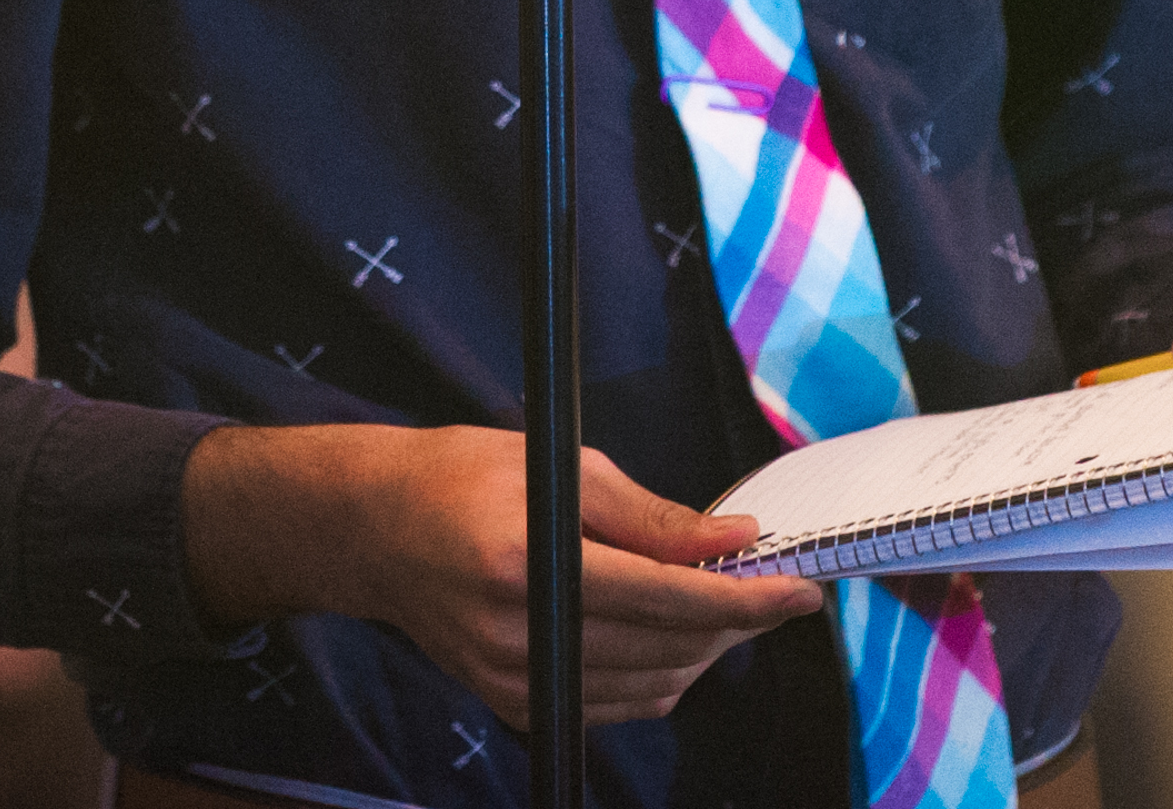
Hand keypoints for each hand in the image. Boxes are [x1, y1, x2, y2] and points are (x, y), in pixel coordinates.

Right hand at [184, 423, 825, 724]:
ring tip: (725, 607)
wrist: (374, 532)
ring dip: (705, 652)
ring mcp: (513, 678)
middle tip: (769, 588)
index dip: (746, 599)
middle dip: (736, 624)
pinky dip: (661, 677)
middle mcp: (520, 631)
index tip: (798, 588)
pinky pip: (615, 705)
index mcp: (529, 559)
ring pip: (651, 686)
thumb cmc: (461, 478)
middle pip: (668, 649)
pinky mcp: (512, 703)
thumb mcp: (562, 466)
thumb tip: (732, 541)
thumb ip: (653, 515)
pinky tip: (674, 638)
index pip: (668, 597)